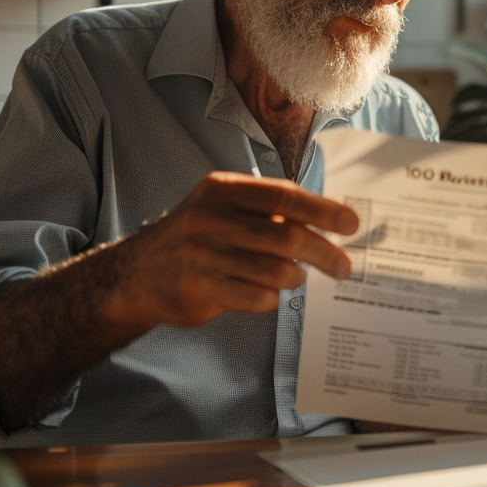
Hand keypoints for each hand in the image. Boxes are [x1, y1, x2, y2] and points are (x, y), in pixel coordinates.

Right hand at [107, 171, 357, 329]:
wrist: (136, 274)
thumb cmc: (196, 236)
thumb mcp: (222, 206)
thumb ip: (267, 209)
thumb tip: (328, 219)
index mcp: (223, 189)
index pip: (284, 197)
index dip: (322, 210)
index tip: (350, 224)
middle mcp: (212, 218)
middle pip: (287, 236)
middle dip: (324, 252)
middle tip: (344, 267)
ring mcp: (204, 255)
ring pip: (275, 270)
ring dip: (297, 277)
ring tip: (297, 276)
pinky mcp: (201, 290)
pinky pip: (256, 297)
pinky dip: (271, 297)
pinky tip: (267, 292)